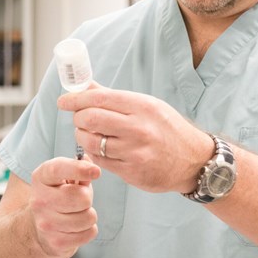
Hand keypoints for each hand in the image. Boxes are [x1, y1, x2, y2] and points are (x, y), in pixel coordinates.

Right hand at [29, 156, 100, 257]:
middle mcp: (39, 199)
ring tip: (78, 213)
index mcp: (42, 177)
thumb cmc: (61, 194)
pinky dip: (89, 230)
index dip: (79, 169)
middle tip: (81, 199)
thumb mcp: (68, 177)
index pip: (58, 169)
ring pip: (88, 217)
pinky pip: (89, 233)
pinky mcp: (55, 242)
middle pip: (81, 197)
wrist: (42, 227)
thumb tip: (90, 163)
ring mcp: (45, 223)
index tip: (97, 172)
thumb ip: (80, 168)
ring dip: (89, 214)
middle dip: (88, 197)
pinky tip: (78, 227)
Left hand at [57, 84, 213, 193]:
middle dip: (78, 118)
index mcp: (142, 106)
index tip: (63, 101)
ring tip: (90, 134)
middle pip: (90, 119)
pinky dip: (92, 153)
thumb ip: (115, 97)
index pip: (99, 98)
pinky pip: (99, 161)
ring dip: (82, 137)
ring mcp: (135, 151)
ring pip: (90, 141)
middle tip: (79, 118)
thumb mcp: (148, 106)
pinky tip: (99, 149)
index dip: (76, 99)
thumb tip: (86, 86)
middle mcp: (139, 127)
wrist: (193, 160)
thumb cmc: (168, 128)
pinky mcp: (132, 172)